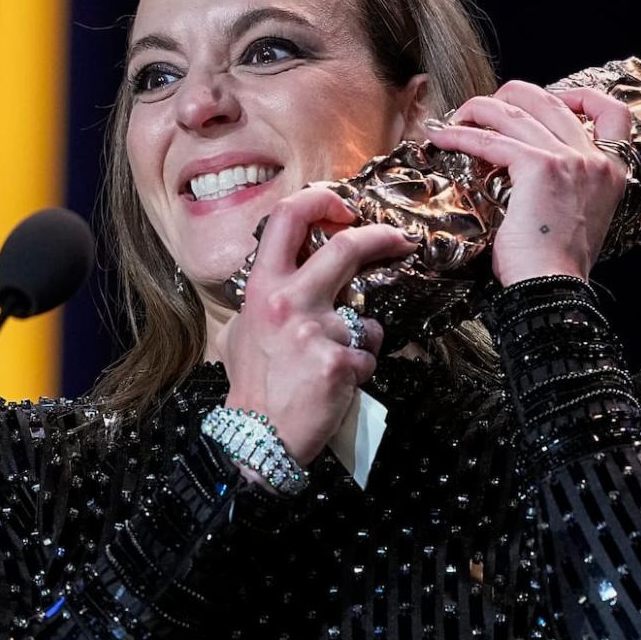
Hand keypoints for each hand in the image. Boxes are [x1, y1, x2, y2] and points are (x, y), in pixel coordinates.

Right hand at [216, 186, 420, 469]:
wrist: (258, 439)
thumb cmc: (250, 386)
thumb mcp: (240, 332)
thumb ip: (263, 300)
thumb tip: (284, 278)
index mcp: (263, 288)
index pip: (289, 219)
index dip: (321, 200)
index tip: (344, 206)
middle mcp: (289, 302)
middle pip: (346, 248)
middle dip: (382, 238)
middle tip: (400, 240)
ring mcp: (317, 332)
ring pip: (365, 318)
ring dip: (360, 339)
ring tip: (334, 363)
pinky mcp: (342, 363)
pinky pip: (367, 354)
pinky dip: (359, 367)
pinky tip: (337, 384)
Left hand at [423, 80, 630, 285]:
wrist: (552, 288)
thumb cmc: (554, 264)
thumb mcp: (576, 215)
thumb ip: (566, 185)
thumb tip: (525, 166)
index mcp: (611, 171)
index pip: (611, 112)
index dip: (579, 95)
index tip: (550, 97)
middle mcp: (595, 159)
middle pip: (552, 100)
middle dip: (512, 96)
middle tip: (486, 109)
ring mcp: (569, 160)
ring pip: (516, 111)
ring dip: (479, 109)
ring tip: (457, 118)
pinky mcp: (538, 168)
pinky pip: (491, 139)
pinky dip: (461, 135)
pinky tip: (443, 138)